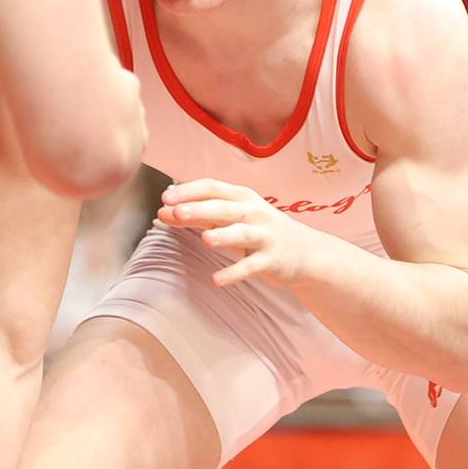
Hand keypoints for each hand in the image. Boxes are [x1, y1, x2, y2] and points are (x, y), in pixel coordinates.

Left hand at [157, 179, 325, 287]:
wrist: (305, 252)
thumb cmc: (259, 230)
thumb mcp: (230, 219)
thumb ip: (198, 216)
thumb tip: (162, 212)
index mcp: (242, 197)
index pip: (214, 187)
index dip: (190, 191)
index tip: (166, 197)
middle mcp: (255, 212)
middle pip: (225, 208)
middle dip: (201, 209)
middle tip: (177, 212)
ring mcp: (265, 236)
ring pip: (241, 233)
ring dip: (223, 235)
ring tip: (204, 240)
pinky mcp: (272, 260)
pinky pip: (251, 266)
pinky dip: (234, 273)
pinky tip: (216, 280)